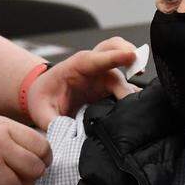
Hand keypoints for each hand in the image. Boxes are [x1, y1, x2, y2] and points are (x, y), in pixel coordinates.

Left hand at [26, 37, 140, 129]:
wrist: (42, 96)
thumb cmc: (42, 99)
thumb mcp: (42, 112)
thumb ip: (54, 122)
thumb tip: (69, 135)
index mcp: (76, 66)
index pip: (97, 58)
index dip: (115, 56)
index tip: (131, 56)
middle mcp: (93, 67)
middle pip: (115, 49)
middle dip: (129, 54)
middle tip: (140, 67)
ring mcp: (103, 75)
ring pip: (125, 67)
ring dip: (134, 78)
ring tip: (142, 96)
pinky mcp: (110, 87)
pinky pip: (126, 85)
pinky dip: (134, 93)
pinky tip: (140, 106)